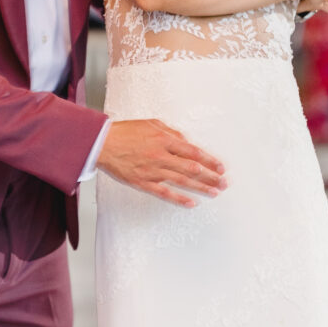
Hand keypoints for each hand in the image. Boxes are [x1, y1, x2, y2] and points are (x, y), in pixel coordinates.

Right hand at [97, 119, 227, 207]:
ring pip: (182, 182)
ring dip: (201, 188)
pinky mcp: (144, 183)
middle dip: (210, 176)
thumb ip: (171, 132)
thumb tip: (186, 141)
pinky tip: (191, 203)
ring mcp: (153, 171)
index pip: (193, 152)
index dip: (209, 160)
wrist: (103, 144)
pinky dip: (179, 199)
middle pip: (192, 169)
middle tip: (224, 182)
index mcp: (164, 140)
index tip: (221, 167)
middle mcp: (162, 156)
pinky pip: (165, 193)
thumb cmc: (126, 131)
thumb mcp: (152, 123)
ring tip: (215, 192)